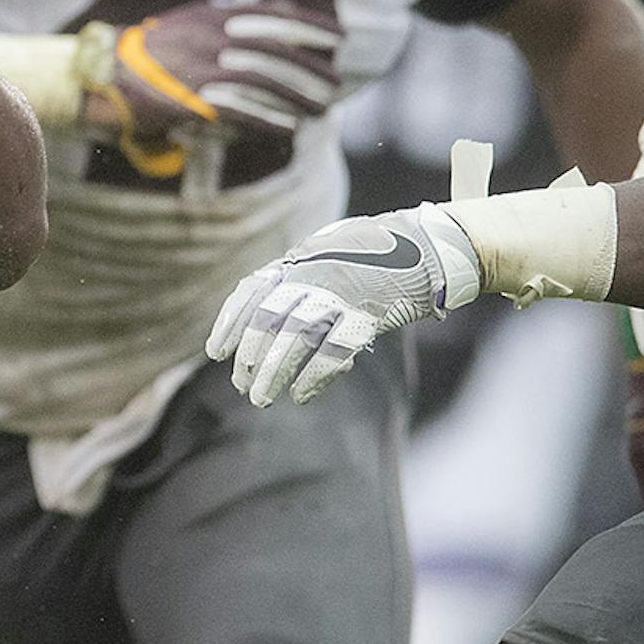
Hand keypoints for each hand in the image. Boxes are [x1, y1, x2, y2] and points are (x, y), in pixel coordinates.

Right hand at [79, 0, 343, 174]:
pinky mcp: (195, 101)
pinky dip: (268, 123)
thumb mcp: (193, 21)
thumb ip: (231, 19)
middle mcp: (215, 39)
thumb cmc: (153, 48)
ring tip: (323, 110)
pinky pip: (242, 113)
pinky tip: (289, 131)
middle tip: (337, 79)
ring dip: (299, 97)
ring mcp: (205, 70)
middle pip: (278, 50)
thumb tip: (274, 16)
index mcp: (216, 15)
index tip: (340, 34)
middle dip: (312, 66)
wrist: (108, 71)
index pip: (276, 15)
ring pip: (266, 82)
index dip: (313, 24)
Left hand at [206, 204, 483, 405]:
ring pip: (294, 338)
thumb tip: (259, 314)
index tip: (216, 352)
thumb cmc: (370, 253)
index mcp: (298, 261)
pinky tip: (301, 394)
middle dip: (250, 356)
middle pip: (268, 319)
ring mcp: (340, 294)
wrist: (427, 245)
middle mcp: (313, 275)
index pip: (251, 291)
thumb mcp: (324, 254)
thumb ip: (294, 278)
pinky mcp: (368, 314)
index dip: (231, 323)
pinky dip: (314, 375)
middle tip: (241, 385)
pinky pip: (334, 350)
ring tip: (260, 398)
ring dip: (274, 372)